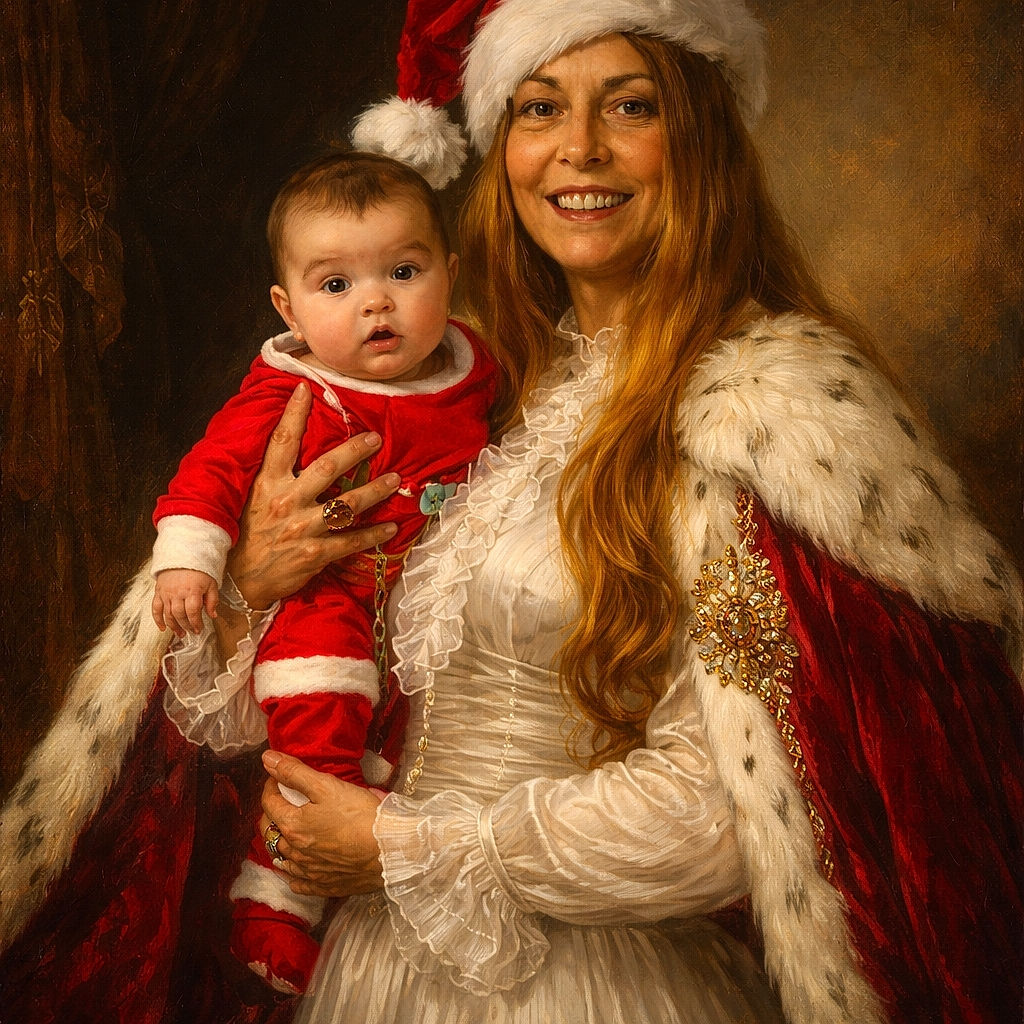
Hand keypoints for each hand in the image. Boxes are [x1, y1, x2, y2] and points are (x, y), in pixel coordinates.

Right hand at [152, 568, 217, 635]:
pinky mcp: (158, 592)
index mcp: (192, 590)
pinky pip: (155, 608)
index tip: (199, 629)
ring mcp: (166, 593)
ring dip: (174, 626)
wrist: (182, 556)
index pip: (193, 612)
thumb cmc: (198, 571)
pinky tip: (162, 628)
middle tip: (191, 632)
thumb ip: (212, 600)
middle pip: (180, 615)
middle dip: (186, 626)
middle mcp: (177, 592)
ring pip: (168, 614)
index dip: (196, 623)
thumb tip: (213, 615)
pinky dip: (158, 620)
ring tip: (180, 633)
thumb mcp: (211, 583)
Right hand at [227, 383, 399, 608]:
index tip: (306, 390)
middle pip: (326, 468)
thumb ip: (269, 475)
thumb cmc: (244, 536)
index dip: (294, 414)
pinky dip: (373, 534)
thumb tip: (282, 446)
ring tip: (394, 478)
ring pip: (347, 504)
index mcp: (266, 484)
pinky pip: (351, 541)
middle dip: (354, 451)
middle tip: (375, 438)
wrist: (235, 581)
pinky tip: (391, 527)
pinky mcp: (315, 554)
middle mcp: (286, 502)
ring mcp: (303, 529)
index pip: (282, 442)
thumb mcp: (248, 499)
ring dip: (374, 490)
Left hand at [259, 750, 385, 898]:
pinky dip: (293, 873)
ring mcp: (308, 872)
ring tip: (287, 830)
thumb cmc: (360, 815)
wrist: (389, 849)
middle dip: (272, 811)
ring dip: (279, 841)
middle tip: (283, 799)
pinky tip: (297, 867)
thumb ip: (295, 772)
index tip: (280, 775)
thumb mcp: (327, 785)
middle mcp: (295, 852)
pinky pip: (298, 882)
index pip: (269, 802)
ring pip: (281, 858)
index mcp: (293, 825)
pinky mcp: (324, 886)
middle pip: (270, 830)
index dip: (272, 784)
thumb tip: (267, 759)